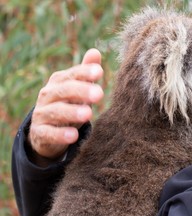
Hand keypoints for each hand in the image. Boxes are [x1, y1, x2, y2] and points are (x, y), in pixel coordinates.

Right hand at [28, 48, 103, 165]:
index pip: (72, 75)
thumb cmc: (68, 105)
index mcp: (59, 82)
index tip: (100, 72)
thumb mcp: (78, 89)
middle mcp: (48, 95)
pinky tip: (73, 136)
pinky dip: (60, 134)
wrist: (46, 132)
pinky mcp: (40, 133)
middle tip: (99, 94)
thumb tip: (95, 52)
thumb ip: (85, 73)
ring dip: (72, 112)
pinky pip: (48, 133)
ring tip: (88, 114)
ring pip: (56, 111)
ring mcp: (42, 114)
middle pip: (64, 91)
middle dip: (81, 91)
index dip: (84, 72)